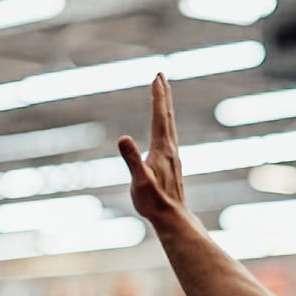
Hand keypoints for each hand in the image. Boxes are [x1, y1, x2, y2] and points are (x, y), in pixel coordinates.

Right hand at [118, 75, 189, 226]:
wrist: (172, 219)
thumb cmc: (154, 202)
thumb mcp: (139, 180)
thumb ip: (132, 159)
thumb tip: (123, 138)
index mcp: (162, 148)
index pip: (159, 116)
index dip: (158, 96)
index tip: (156, 78)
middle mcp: (170, 149)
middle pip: (167, 117)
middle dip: (163, 95)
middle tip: (161, 76)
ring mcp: (172, 157)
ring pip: (169, 126)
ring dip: (165, 109)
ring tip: (162, 97)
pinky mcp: (171, 165)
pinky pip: (168, 137)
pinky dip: (164, 125)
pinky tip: (163, 130)